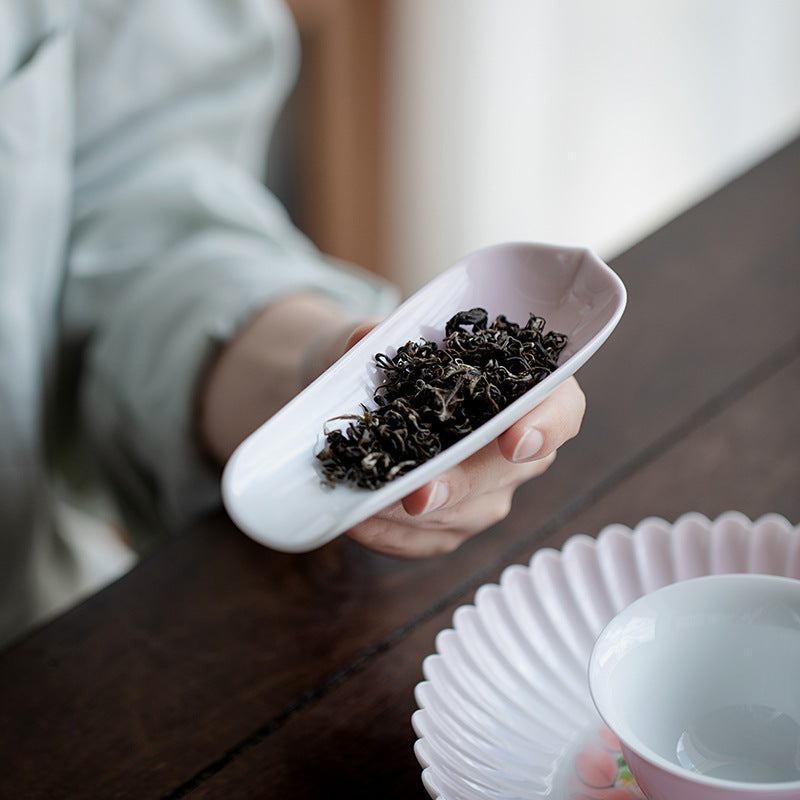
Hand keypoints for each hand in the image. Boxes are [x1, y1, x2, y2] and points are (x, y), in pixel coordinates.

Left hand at [340, 326, 585, 557]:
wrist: (378, 391)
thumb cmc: (407, 360)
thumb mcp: (399, 333)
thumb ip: (388, 333)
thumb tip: (362, 343)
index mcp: (526, 386)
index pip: (561, 408)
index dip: (546, 426)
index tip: (514, 441)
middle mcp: (519, 445)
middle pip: (508, 471)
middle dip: (461, 484)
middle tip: (419, 495)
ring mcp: (492, 490)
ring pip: (466, 513)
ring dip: (412, 517)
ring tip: (361, 503)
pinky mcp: (457, 523)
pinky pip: (430, 540)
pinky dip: (390, 535)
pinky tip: (357, 521)